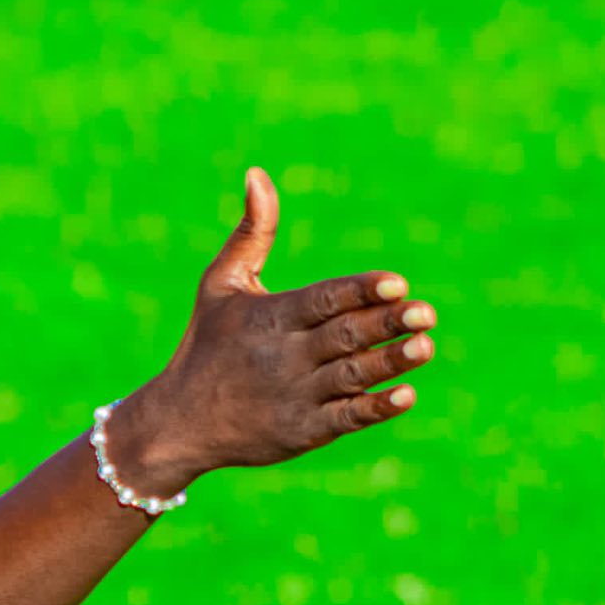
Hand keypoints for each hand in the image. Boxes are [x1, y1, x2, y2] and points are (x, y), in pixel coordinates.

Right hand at [120, 167, 436, 482]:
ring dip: (390, 362)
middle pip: (344, 336)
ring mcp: (294, 396)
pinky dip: (374, 408)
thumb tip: (257, 173)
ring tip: (425, 346)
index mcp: (270, 317)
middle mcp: (284, 356)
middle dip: (386, 324)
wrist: (178, 422)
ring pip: (351, 376)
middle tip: (426, 313)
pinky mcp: (302, 431)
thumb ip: (251, 233)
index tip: (396, 282)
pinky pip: (345, 418)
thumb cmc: (206, 345)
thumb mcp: (220, 285)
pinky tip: (405, 395)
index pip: (323, 299)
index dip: (359, 291)